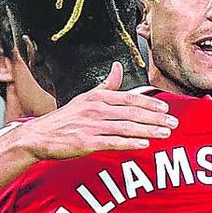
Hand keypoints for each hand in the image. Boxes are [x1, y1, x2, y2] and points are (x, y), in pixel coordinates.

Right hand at [12, 62, 175, 161]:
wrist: (38, 137)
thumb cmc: (63, 120)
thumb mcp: (83, 98)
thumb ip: (104, 86)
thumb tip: (117, 68)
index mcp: (96, 98)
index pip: (129, 98)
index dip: (149, 103)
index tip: (165, 109)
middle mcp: (95, 110)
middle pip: (132, 113)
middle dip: (155, 118)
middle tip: (173, 123)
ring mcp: (91, 126)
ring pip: (126, 127)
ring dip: (149, 131)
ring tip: (165, 134)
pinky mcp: (86, 142)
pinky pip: (113, 142)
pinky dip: (130, 143)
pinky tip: (144, 144)